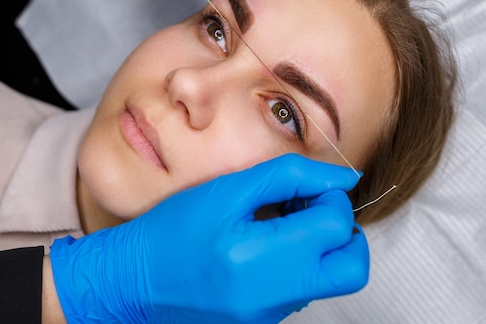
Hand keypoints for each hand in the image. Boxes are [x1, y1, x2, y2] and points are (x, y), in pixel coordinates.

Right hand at [50, 153, 368, 323]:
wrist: (134, 280)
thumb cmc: (172, 232)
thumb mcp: (227, 189)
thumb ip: (288, 176)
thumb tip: (341, 178)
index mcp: (261, 257)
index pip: (336, 226)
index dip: (330, 197)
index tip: (309, 186)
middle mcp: (273, 296)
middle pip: (351, 269)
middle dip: (342, 231)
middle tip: (312, 208)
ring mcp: (271, 316)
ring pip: (328, 280)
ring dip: (318, 246)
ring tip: (280, 222)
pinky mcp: (264, 323)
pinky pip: (300, 292)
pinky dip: (297, 264)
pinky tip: (265, 244)